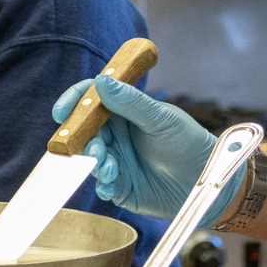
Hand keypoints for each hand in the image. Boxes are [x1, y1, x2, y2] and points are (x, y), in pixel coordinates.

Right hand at [50, 76, 243, 220]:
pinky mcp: (119, 185)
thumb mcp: (161, 119)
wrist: (205, 178)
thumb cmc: (188, 142)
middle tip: (93, 148)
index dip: (74, 102)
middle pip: (84, 131)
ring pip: (90, 158)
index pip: (91, 100)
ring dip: (94, 163)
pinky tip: (110, 185)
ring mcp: (116, 159)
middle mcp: (116, 134)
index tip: (61, 111)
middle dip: (82, 140)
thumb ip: (131, 102)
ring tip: (109, 168)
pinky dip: (101, 185)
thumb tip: (101, 81)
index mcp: (123, 110)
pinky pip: (101, 184)